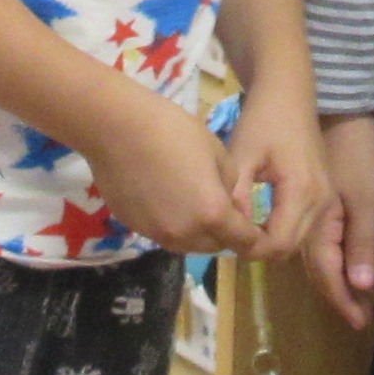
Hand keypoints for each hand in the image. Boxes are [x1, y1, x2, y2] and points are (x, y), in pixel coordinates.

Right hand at [82, 91, 275, 259]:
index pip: (244, 241)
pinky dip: (171, 224)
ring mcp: (156, 234)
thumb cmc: (172, 130)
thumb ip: (231, 185)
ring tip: (193, 203)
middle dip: (224, 234)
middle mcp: (185, 234)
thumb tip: (228, 200)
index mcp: (212, 214)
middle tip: (222, 209)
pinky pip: (162, 233)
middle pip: (215, 247)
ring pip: (188, 244)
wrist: (116, 127)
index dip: (255, 237)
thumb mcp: (217, 152)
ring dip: (197, 232)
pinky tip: (165, 197)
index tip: (256, 230)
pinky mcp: (134, 227)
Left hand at [239, 110, 339, 316]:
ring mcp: (326, 199)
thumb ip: (235, 195)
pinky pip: (304, 228)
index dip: (249, 250)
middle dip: (259, 250)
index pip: (277, 244)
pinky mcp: (325, 195)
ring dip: (271, 243)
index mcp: (301, 192)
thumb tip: (227, 229)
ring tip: (242, 231)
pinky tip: (259, 223)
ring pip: (299, 242)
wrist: (290, 94)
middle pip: (289, 249)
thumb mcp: (241, 155)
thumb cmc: (263, 120)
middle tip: (230, 237)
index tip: (225, 237)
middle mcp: (321, 201)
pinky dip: (282, 233)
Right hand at [319, 113, 373, 328]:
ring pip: (311, 258)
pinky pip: (310, 240)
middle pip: (317, 271)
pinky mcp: (298, 199)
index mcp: (313, 226)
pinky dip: (330, 259)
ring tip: (360, 299)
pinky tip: (342, 262)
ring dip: (336, 280)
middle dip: (340, 297)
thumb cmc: (351, 147)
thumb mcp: (365, 195)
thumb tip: (363, 284)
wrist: (321, 104)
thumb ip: (360, 241)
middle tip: (364, 319)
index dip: (343, 301)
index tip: (362, 324)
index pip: (326, 275)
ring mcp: (297, 211)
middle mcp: (299, 224)